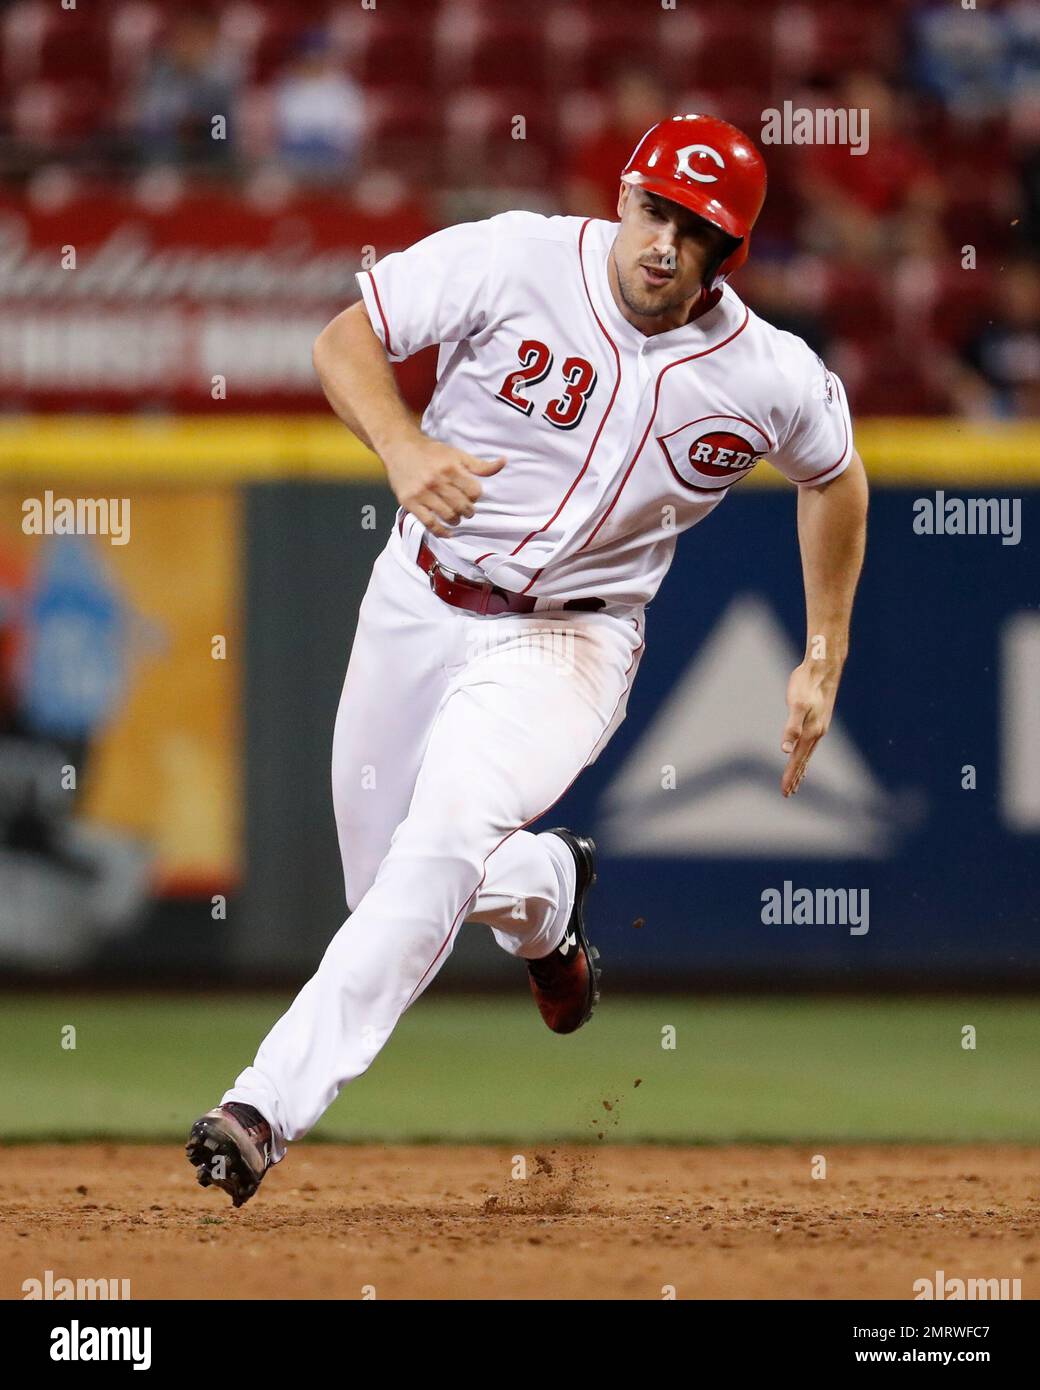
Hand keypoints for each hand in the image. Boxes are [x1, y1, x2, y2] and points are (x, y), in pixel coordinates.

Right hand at [382, 435, 504, 537]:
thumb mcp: (457, 454)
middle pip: (462, 505)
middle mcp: (437, 480)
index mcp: (451, 467)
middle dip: (468, 510)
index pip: (474, 491)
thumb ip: (480, 464)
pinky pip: (429, 523)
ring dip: (456, 520)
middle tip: (466, 510)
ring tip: (456, 517)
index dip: (475, 496)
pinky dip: (441, 531)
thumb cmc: (432, 452)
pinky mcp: (410, 503)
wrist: (400, 448)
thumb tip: (504, 462)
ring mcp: (422, 493)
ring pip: (448, 515)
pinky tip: (448, 532)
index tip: (470, 495)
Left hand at [780, 659, 841, 796]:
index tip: (784, 792)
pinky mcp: (817, 720)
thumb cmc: (807, 685)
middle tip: (788, 793)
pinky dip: (805, 754)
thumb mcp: (796, 705)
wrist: (823, 668)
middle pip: (803, 761)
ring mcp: (818, 727)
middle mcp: (816, 733)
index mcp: (811, 733)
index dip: (790, 776)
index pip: (797, 760)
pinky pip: (810, 744)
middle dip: (795, 778)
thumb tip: (786, 749)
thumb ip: (791, 727)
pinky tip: (802, 754)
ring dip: (801, 768)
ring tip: (796, 781)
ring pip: (807, 754)